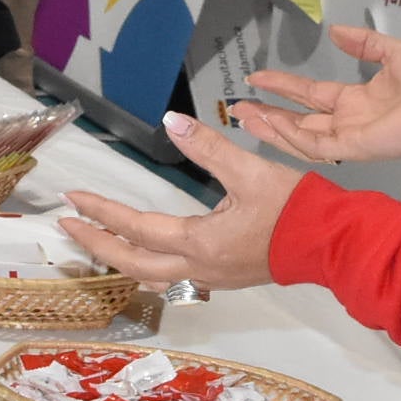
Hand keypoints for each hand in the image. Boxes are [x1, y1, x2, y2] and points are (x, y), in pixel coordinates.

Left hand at [62, 113, 300, 292]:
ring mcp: (212, 278)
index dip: (101, 213)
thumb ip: (209, 147)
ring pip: (151, 279)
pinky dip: (147, 269)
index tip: (73, 201)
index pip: (136, 229)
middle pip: (133, 265)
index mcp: (199, 243)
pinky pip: (171, 280)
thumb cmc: (294, 208)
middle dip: (97, 245)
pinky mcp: (225, 278)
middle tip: (69, 227)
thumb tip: (172, 121)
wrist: (332, 244)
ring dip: (121, 262)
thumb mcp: (251, 170)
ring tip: (100, 245)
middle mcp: (198, 268)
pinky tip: (148, 257)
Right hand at [236, 23, 400, 164]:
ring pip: (299, 136)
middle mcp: (347, 120)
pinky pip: (315, 145)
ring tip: (245, 115)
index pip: (309, 95)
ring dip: (272, 126)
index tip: (258, 77)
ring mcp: (348, 137)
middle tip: (239, 106)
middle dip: (267, 113)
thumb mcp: (390, 50)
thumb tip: (336, 31)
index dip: (283, 86)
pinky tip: (272, 122)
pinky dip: (292, 135)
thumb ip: (362, 42)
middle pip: (297, 120)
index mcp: (355, 100)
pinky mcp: (352, 148)